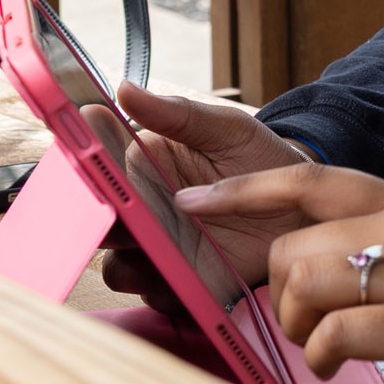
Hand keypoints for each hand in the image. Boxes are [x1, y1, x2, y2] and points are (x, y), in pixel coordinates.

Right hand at [103, 81, 308, 305]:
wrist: (301, 203)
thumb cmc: (260, 157)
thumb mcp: (226, 128)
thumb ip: (176, 114)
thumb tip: (125, 90)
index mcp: (142, 167)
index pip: (96, 171)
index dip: (82, 175)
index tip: (85, 173)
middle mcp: (143, 210)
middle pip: (98, 224)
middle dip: (96, 225)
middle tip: (114, 217)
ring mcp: (161, 247)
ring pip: (118, 265)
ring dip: (127, 263)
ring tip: (152, 251)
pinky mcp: (184, 278)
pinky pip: (157, 293)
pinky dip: (163, 289)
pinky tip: (183, 276)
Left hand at [177, 163, 383, 383]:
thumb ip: (377, 236)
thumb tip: (298, 251)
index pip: (312, 179)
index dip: (244, 190)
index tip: (193, 200)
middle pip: (295, 247)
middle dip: (281, 293)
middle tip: (306, 322)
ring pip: (306, 287)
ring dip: (298, 328)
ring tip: (323, 345)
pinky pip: (333, 333)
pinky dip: (321, 356)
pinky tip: (339, 363)